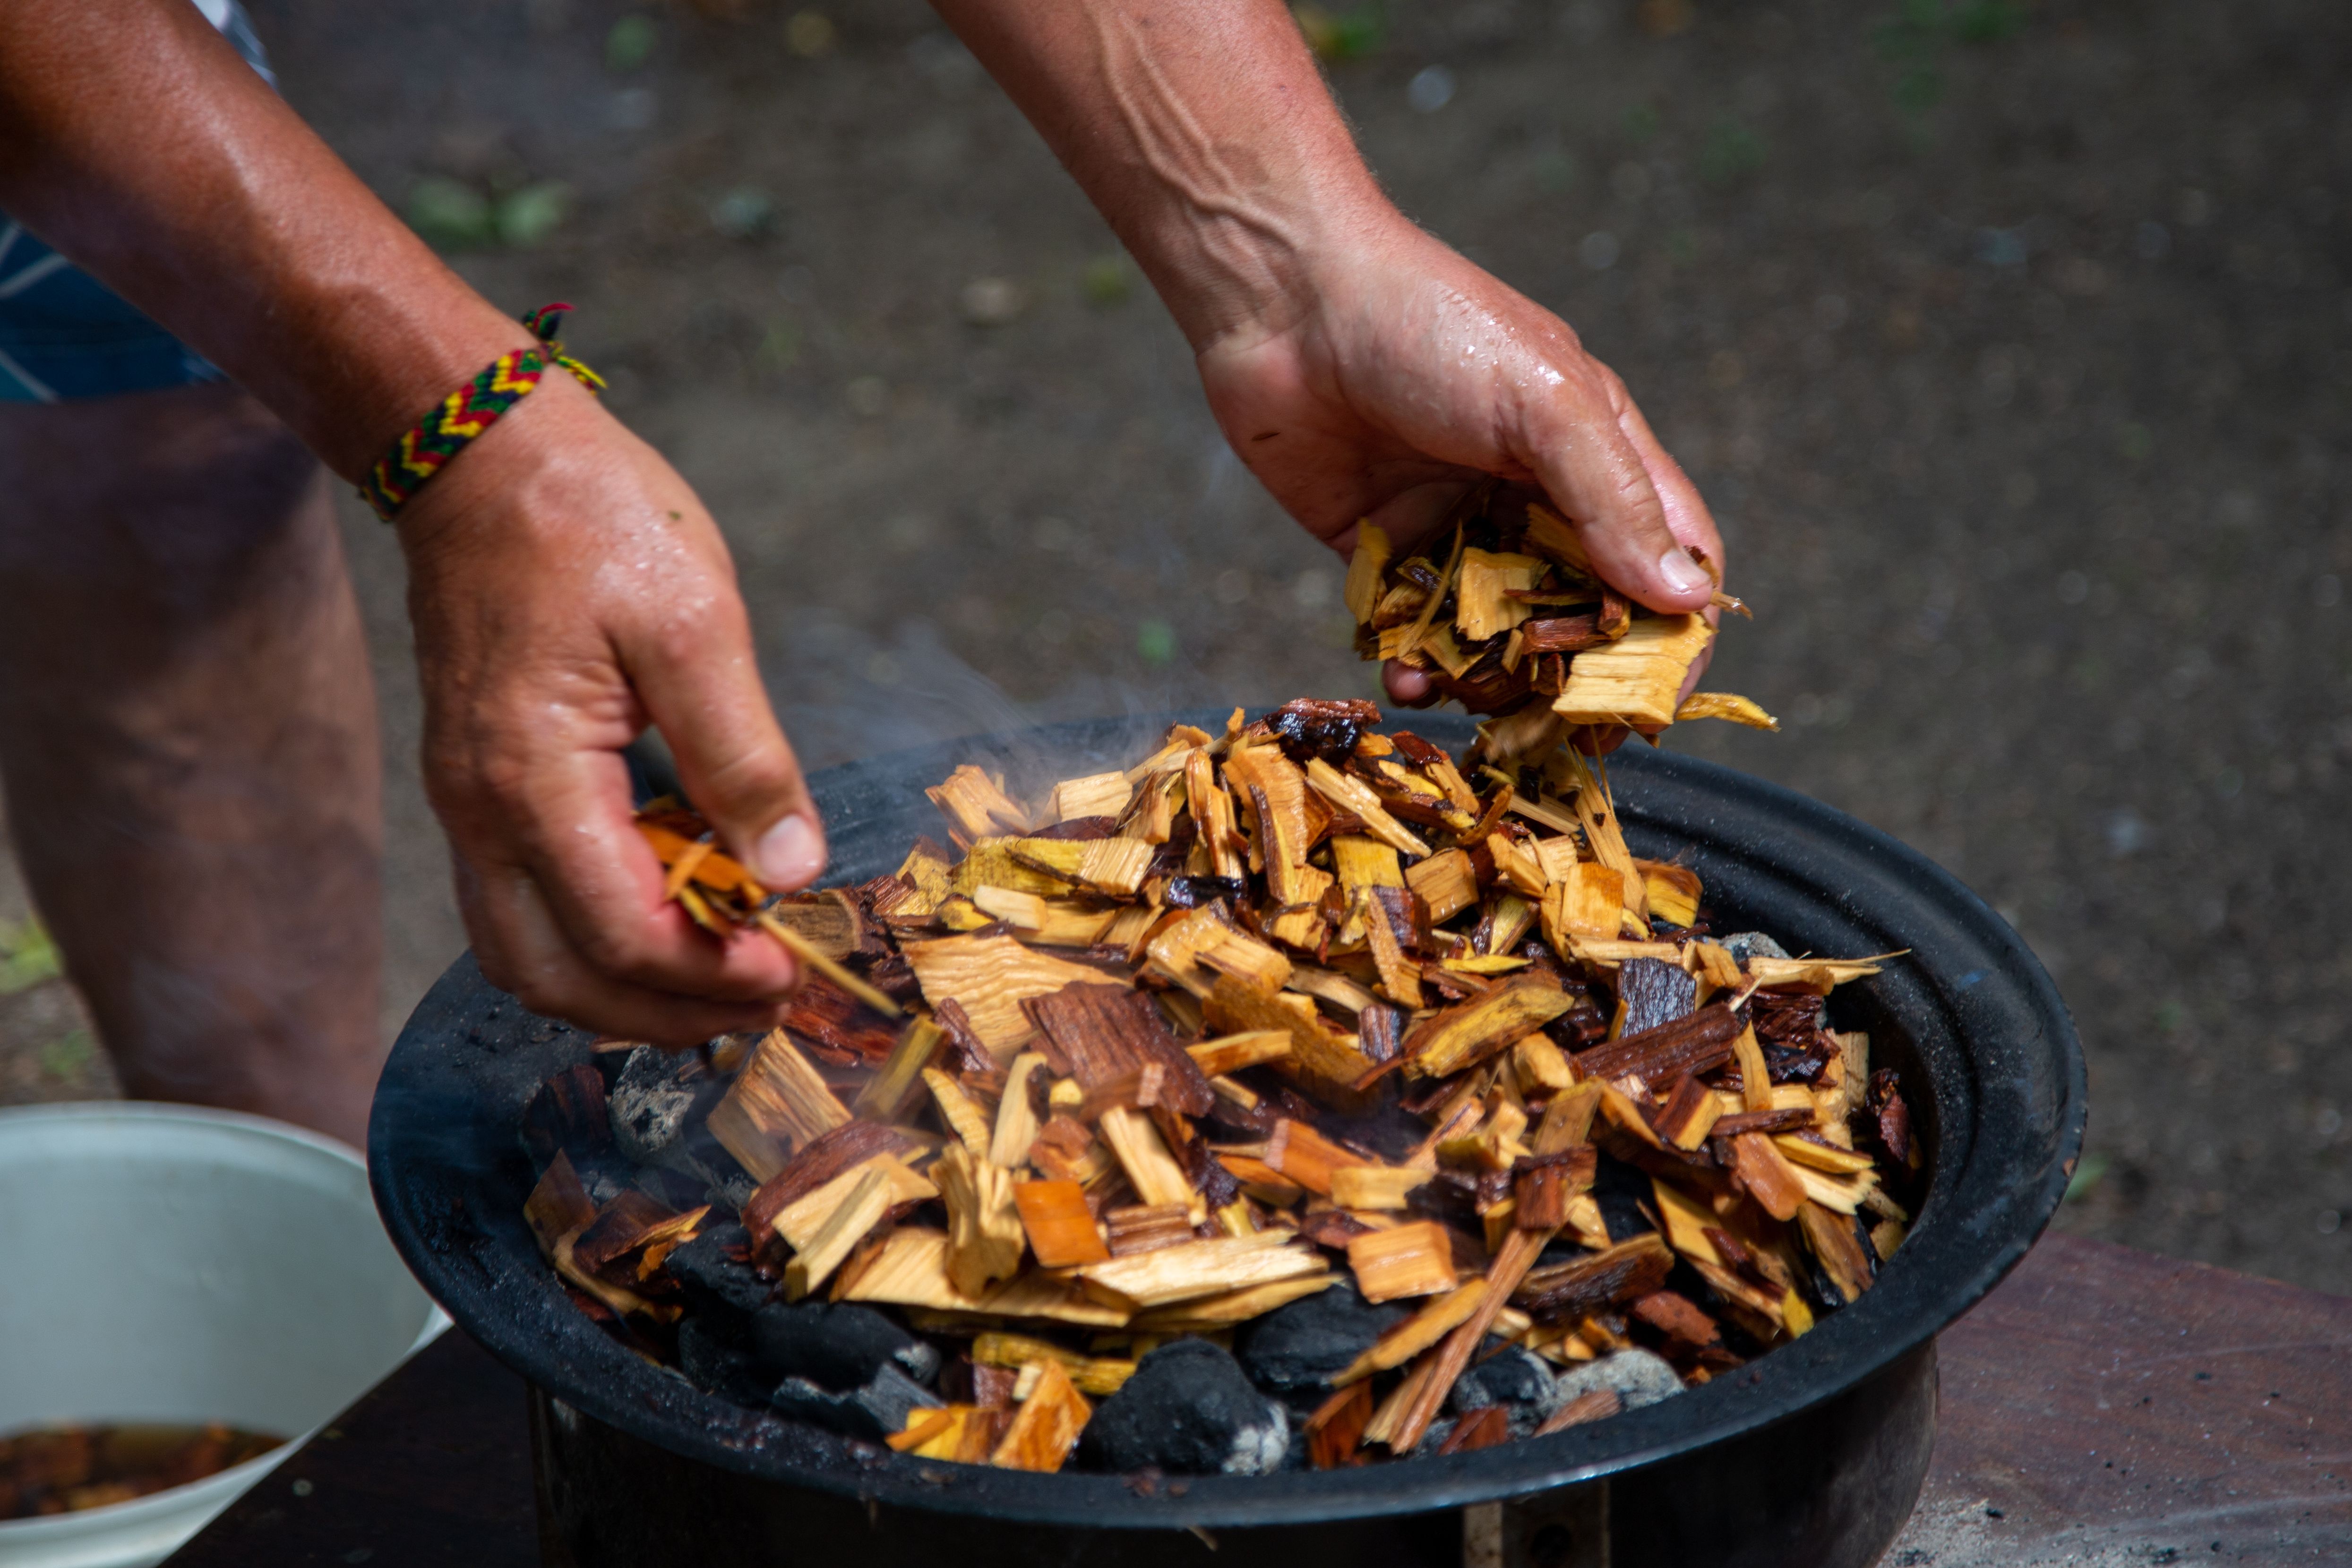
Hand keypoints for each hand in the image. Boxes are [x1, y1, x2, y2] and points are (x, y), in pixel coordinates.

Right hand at [396, 376, 822, 1042]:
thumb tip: (792, 870)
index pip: (619, 934)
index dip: (710, 975)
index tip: (791, 971)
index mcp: (532, 776)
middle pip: (557, 979)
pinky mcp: (480, 787)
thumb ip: (743, 755)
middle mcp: (481, 811)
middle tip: (762, 1002)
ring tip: (725, 976)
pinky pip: (526, 906)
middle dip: (664, 1013)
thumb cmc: (591, 519)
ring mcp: (470, 804)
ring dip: (626, 989)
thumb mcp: (694, 623)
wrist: (482, 453)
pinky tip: (678, 913)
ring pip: (530, 957)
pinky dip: (599, 939)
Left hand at [1194, 218, 1721, 725]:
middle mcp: (1533, 494)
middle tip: (1550, 726)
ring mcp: (1457, 522)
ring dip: (1487, 681)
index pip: (1668, 558)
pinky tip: (1405, 678)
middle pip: (1581, 614)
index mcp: (1596, 450)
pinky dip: (1416, 663)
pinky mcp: (1381, 546)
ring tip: (1465, 698)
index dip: (1673, 632)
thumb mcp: (1545, 404)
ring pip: (1495, 636)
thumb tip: (1683, 599)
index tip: (1651, 701)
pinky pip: (1413, 629)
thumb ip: (1614, 502)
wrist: (1283, 299)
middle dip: (1571, 675)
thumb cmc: (1429, 325)